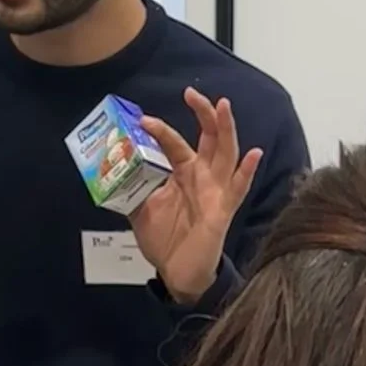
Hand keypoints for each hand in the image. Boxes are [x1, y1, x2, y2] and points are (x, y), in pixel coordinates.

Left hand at [128, 90, 263, 304]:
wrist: (176, 273)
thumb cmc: (164, 238)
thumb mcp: (141, 209)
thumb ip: (132, 188)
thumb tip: (112, 172)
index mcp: (184, 174)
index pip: (176, 144)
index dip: (162, 130)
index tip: (143, 119)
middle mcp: (204, 177)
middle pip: (210, 138)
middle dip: (204, 114)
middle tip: (192, 92)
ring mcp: (216, 192)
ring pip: (226, 155)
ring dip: (226, 130)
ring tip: (223, 106)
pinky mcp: (222, 211)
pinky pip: (238, 189)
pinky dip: (246, 172)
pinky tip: (253, 154)